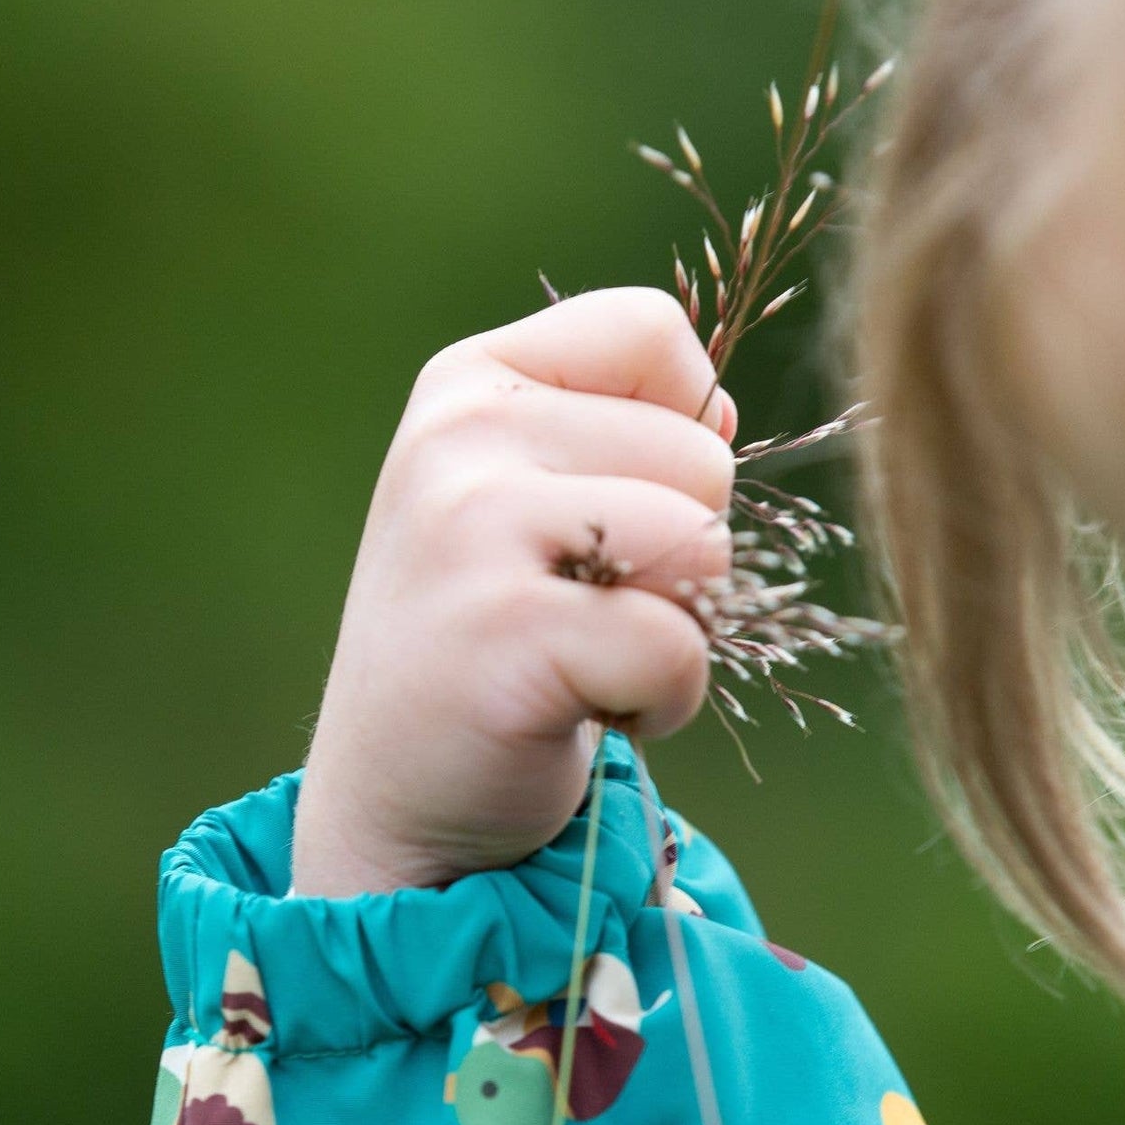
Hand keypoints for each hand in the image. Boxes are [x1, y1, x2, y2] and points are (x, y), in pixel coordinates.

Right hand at [290, 288, 736, 896]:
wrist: (399, 793)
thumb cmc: (491, 643)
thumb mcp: (532, 505)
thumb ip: (619, 439)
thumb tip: (725, 417)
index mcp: (471, 384)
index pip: (654, 332)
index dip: (679, 434)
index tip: (612, 517)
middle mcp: (460, 437)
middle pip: (704, 456)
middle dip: (683, 556)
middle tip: (590, 615)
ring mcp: (471, 529)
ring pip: (703, 543)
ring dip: (680, 629)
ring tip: (590, 659)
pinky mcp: (505, 632)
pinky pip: (678, 647)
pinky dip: (666, 702)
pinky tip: (590, 712)